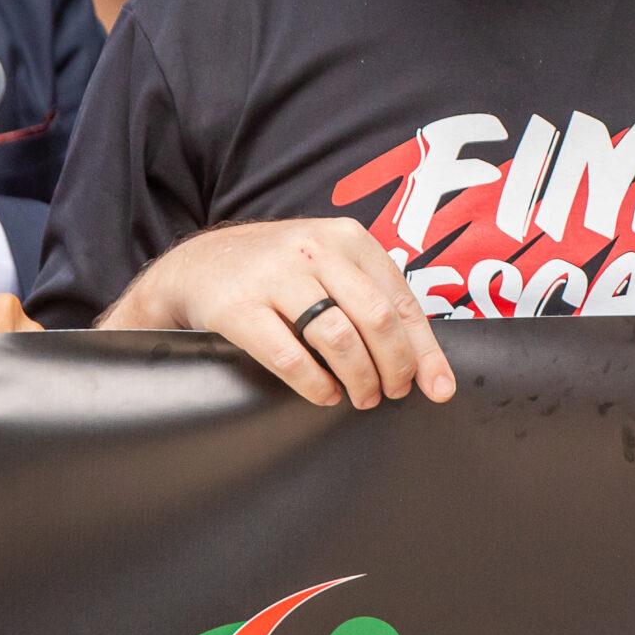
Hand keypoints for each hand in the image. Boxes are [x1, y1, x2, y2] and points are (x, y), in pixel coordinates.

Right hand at [100, 217, 455, 411]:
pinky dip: (315, 384)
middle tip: (392, 393)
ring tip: (361, 397)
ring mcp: (274, 276)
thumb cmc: (277, 272)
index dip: (423, 349)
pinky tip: (324, 394)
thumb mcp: (327, 263)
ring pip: (338, 337)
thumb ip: (370, 296)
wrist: (196, 264)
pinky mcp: (238, 306)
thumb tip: (426, 362)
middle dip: (394, 366)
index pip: (399, 298)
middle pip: (375, 317)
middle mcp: (313, 249)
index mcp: (346, 237)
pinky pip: (289, 356)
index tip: (437, 388)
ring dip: (359, 378)